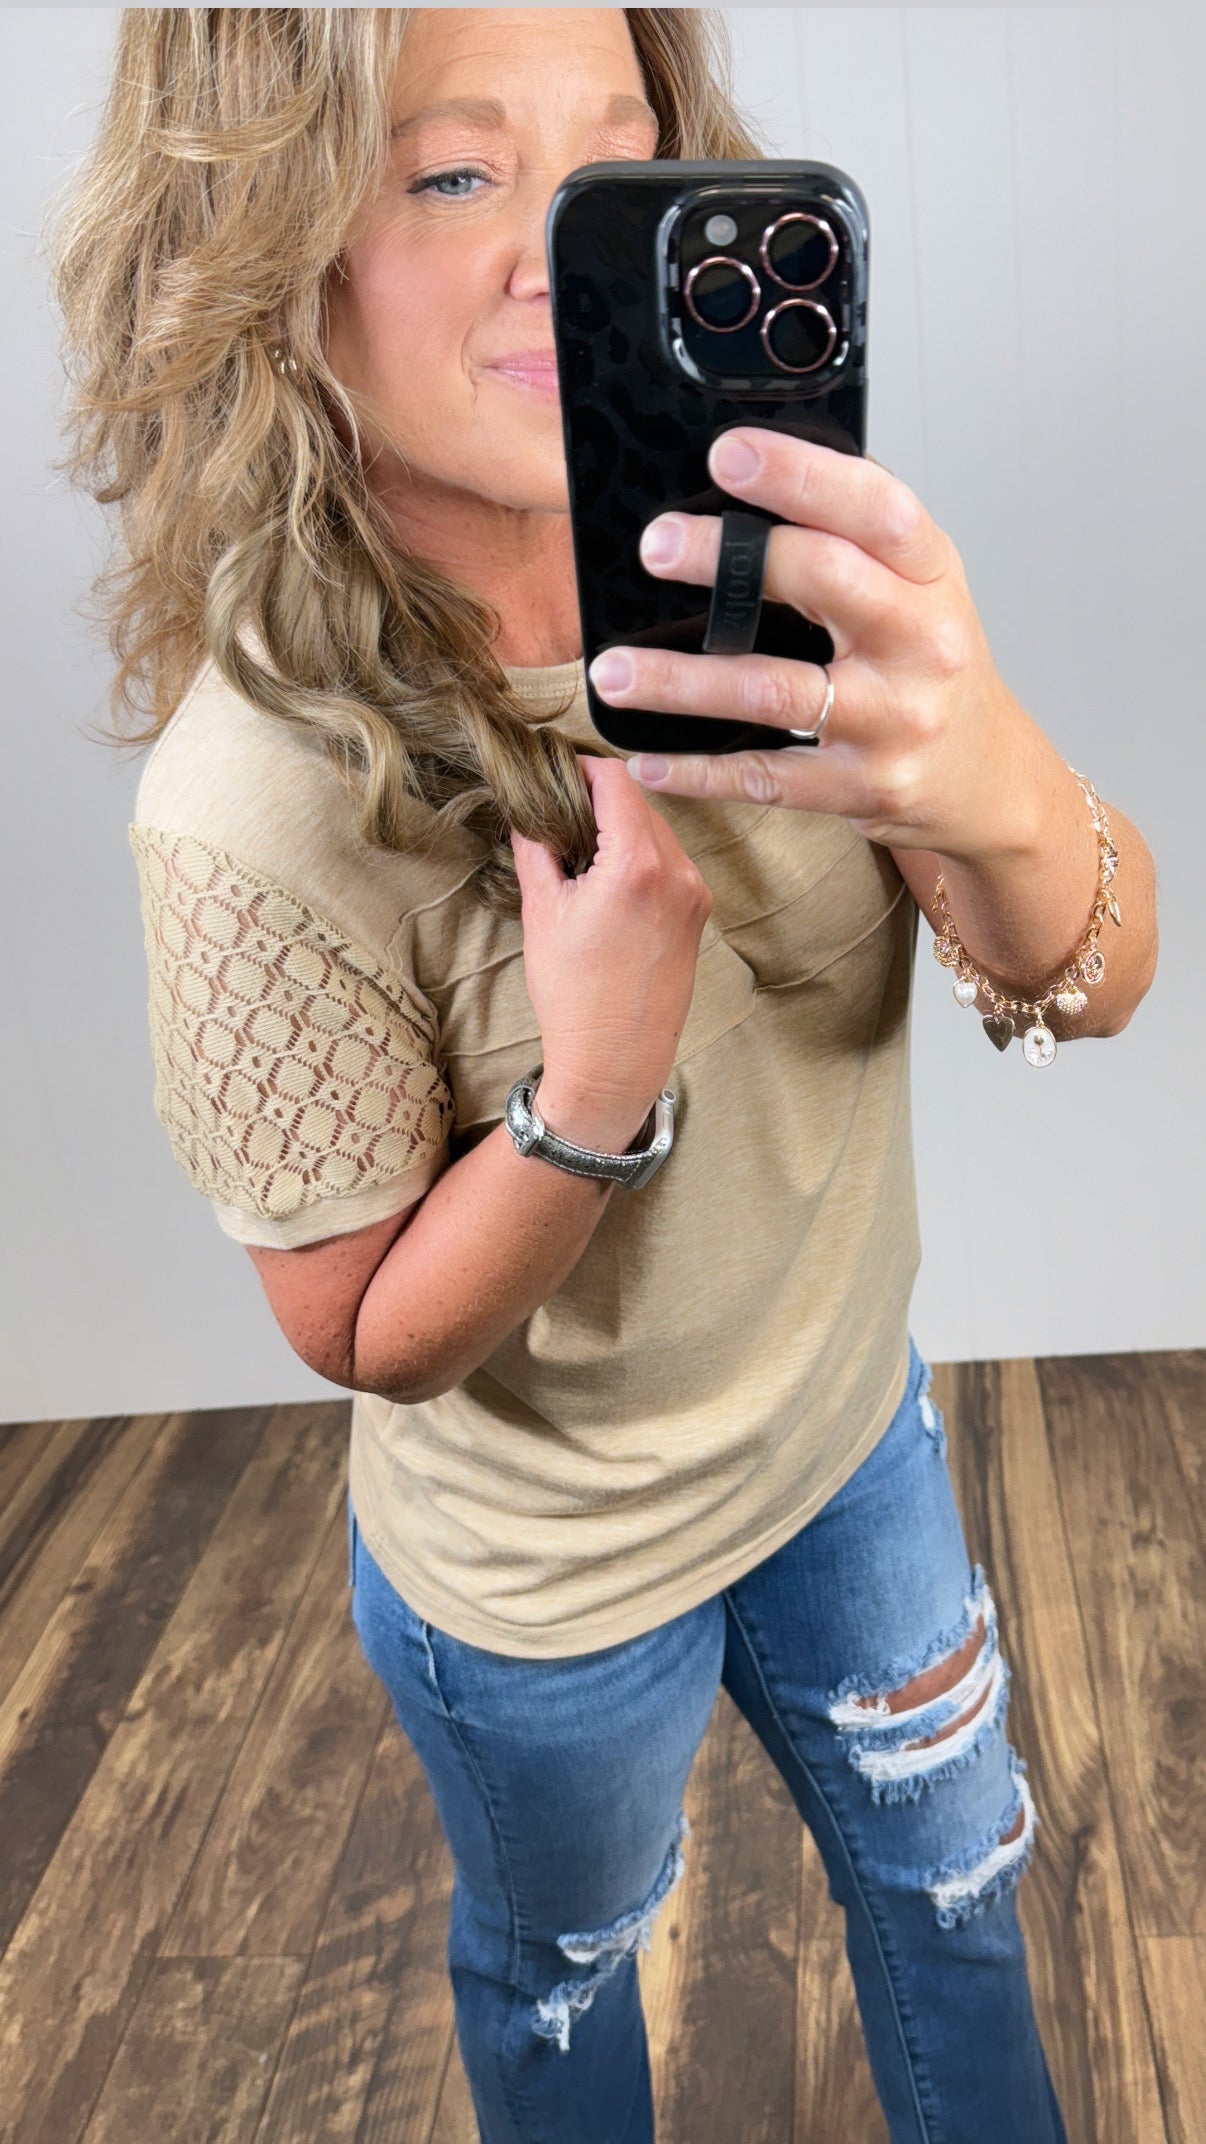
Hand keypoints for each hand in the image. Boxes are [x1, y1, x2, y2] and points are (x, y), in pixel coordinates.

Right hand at [509, 756, 712, 1148]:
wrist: (615, 1061)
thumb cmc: (574, 996)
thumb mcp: (542, 913)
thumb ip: (536, 849)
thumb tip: (528, 810)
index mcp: (637, 864)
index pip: (615, 782)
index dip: (582, 768)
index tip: (555, 772)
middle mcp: (677, 872)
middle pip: (639, 803)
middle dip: (599, 799)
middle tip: (559, 811)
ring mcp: (694, 893)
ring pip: (657, 831)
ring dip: (622, 828)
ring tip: (581, 851)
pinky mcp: (699, 914)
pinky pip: (670, 863)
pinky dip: (641, 856)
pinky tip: (609, 881)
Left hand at [587, 428, 1048, 865]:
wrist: (987, 780)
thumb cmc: (930, 668)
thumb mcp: (918, 592)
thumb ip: (853, 545)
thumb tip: (740, 487)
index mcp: (931, 575)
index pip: (876, 508)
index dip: (803, 474)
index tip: (728, 453)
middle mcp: (921, 642)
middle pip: (825, 580)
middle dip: (730, 560)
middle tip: (655, 546)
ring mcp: (893, 720)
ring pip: (775, 692)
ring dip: (683, 682)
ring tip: (612, 670)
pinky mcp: (864, 788)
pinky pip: (767, 777)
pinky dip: (698, 771)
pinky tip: (644, 760)